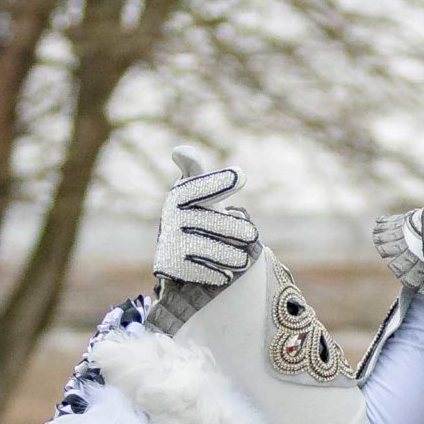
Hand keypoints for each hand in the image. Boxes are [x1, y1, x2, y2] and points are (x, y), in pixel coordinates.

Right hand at [155, 145, 259, 287]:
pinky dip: (222, 273)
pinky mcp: (174, 269)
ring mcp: (172, 244)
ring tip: (242, 258)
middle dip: (238, 231)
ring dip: (235, 257)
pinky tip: (225, 272)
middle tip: (252, 235)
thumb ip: (194, 169)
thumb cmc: (197, 213)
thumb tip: (182, 151)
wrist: (181, 252)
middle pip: (214, 224)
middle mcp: (171, 219)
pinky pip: (209, 272)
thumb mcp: (196, 190)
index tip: (241, 175)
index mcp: (178, 196)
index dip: (218, 181)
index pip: (196, 186)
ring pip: (215, 252)